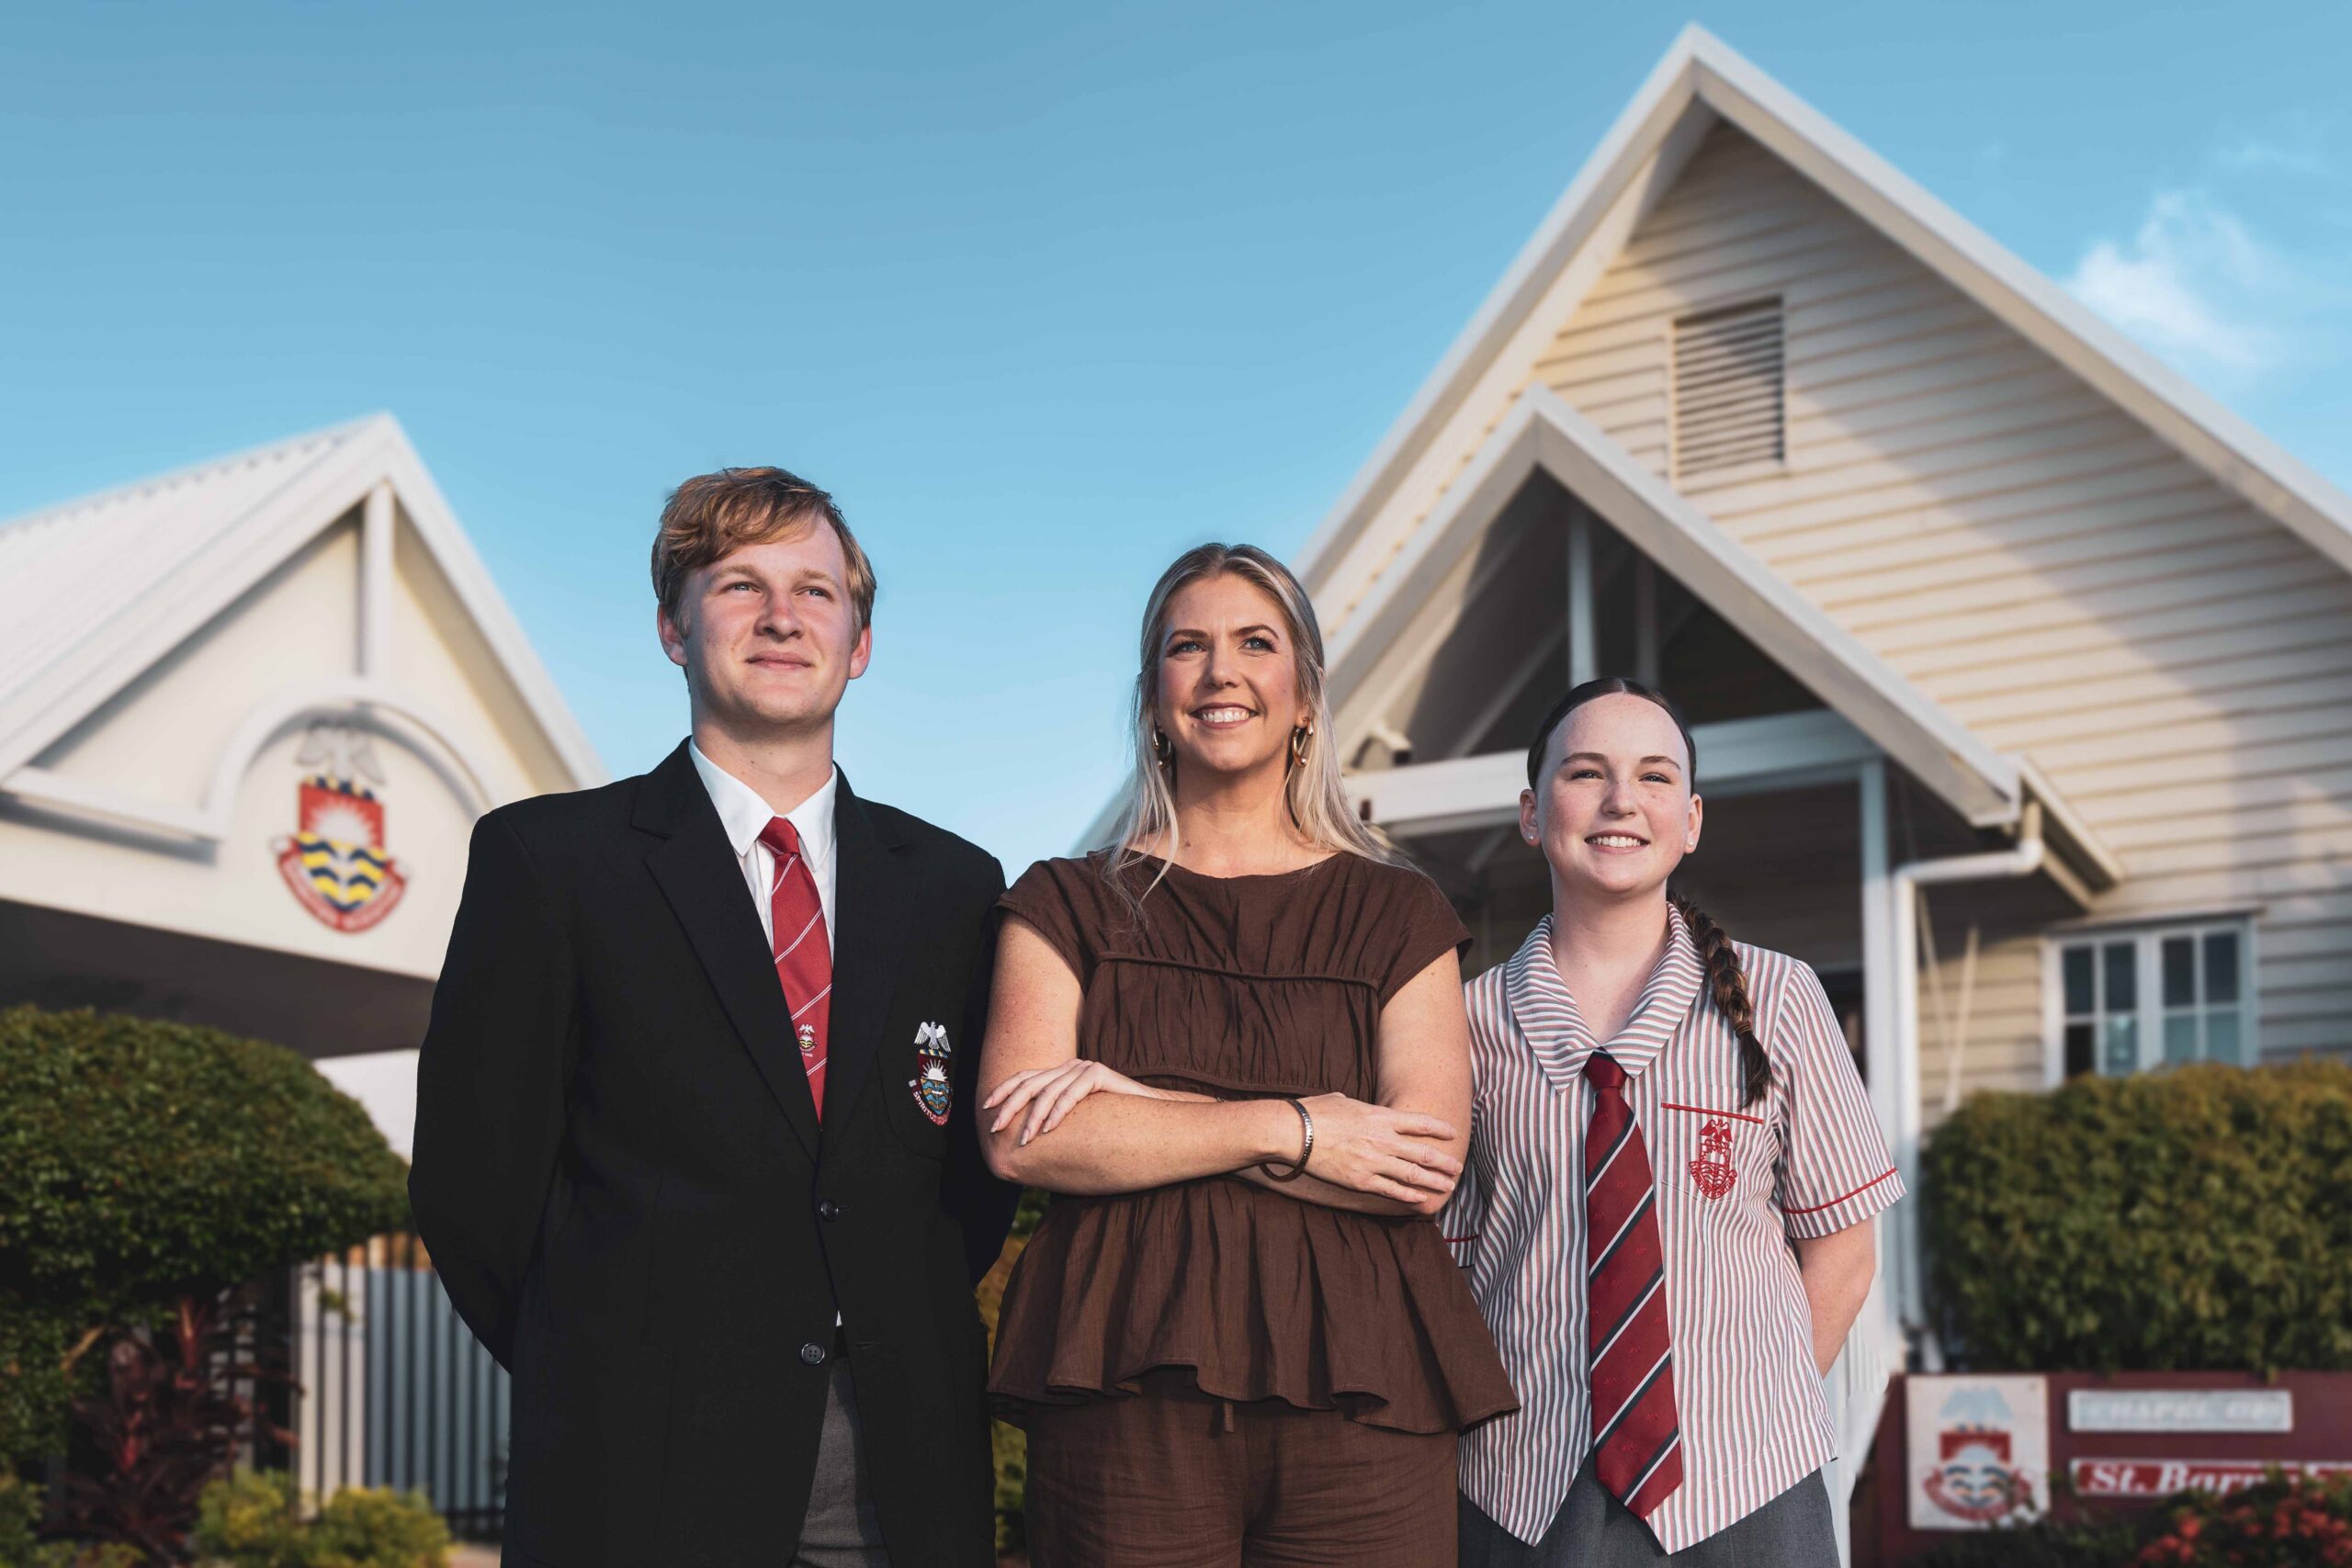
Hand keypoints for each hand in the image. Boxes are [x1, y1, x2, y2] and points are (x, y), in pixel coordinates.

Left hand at [985, 1060, 1165, 1144]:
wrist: (1150, 1121)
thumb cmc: (1110, 1128)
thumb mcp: (1075, 1123)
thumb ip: (1052, 1121)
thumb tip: (1020, 1142)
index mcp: (1060, 1075)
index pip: (1025, 1077)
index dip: (1003, 1090)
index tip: (985, 1108)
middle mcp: (1069, 1067)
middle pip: (1031, 1082)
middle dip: (1010, 1106)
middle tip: (996, 1127)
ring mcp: (1084, 1068)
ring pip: (1049, 1091)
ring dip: (1034, 1117)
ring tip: (1025, 1139)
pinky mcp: (1099, 1074)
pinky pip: (1072, 1093)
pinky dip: (1058, 1112)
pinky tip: (1048, 1129)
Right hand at [1294, 1094, 1460, 1206]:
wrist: (1294, 1132)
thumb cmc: (1315, 1112)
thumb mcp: (1343, 1100)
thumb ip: (1359, 1107)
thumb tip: (1360, 1107)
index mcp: (1380, 1116)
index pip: (1420, 1123)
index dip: (1440, 1129)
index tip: (1453, 1134)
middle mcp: (1382, 1139)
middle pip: (1423, 1152)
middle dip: (1444, 1161)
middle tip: (1458, 1167)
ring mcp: (1373, 1161)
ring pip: (1413, 1175)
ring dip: (1434, 1181)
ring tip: (1448, 1187)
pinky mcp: (1360, 1180)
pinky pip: (1391, 1190)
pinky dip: (1408, 1195)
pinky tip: (1421, 1199)